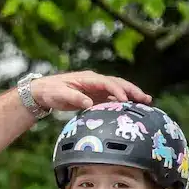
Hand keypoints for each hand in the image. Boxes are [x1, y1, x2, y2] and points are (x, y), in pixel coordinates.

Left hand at [31, 71, 151, 111]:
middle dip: (132, 91)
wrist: (43, 91)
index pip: (108, 83)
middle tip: (146, 99)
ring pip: (117, 90)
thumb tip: (89, 103)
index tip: (126, 101)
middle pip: (118, 84)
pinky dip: (121, 102)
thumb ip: (74, 98)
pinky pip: (110, 99)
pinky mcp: (94, 96)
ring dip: (131, 96)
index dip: (118, 91)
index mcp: (88, 79)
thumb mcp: (60, 94)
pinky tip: (130, 109)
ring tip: (145, 102)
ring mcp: (96, 89)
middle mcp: (95, 82)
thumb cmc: (50, 91)